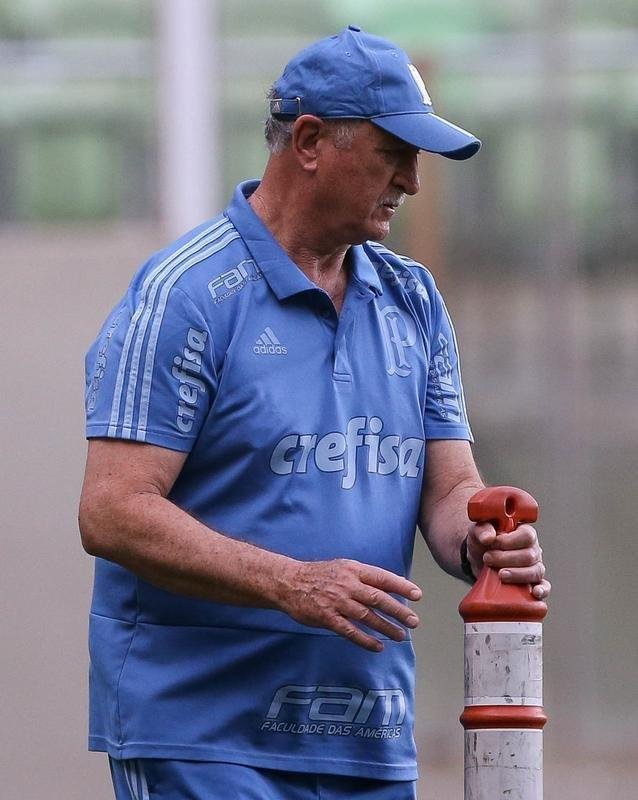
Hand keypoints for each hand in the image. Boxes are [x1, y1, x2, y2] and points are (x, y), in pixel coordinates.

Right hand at [278, 559, 421, 652]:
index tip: (417, 594)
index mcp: (353, 569)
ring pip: (367, 616)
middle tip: (413, 621)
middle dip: (398, 610)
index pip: (382, 578)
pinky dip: (365, 640)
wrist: (289, 582)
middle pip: (378, 598)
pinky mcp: (327, 617)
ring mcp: (337, 602)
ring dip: (385, 627)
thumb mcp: (343, 567)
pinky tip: (378, 646)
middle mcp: (347, 585)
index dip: (401, 586)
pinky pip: (350, 631)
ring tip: (400, 636)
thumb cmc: (319, 575)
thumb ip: (363, 577)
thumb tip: (389, 586)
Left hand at [466, 523, 550, 600]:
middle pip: (529, 556)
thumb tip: (488, 538)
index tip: (492, 544)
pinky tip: (535, 593)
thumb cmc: (483, 542)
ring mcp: (534, 567)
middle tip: (487, 558)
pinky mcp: (533, 583)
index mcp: (524, 533)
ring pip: (536, 572)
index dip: (509, 541)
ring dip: (517, 574)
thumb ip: (482, 529)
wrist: (478, 560)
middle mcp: (533, 550)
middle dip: (506, 559)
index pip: (527, 535)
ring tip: (500, 575)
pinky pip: (544, 587)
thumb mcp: (478, 531)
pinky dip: (542, 590)